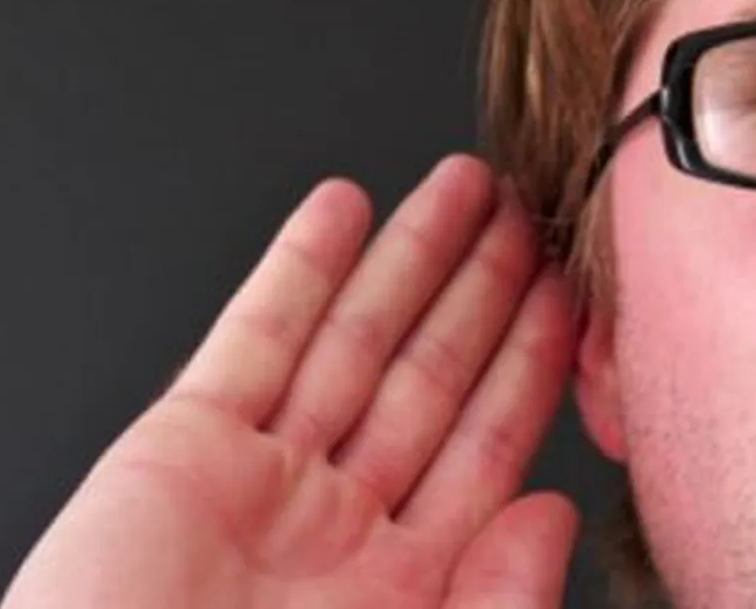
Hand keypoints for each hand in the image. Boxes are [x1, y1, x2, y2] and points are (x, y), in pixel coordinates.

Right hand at [2, 156, 580, 608]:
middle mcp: (338, 521)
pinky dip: (298, 271)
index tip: (573, 299)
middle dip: (482, 292)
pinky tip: (339, 211)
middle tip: (531, 213)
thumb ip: (497, 604)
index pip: (488, 446)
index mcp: (402, 585)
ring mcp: (262, 478)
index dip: (532, 367)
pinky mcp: (182, 448)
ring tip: (463, 188)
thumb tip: (553, 514)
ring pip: (354, 341)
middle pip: (430, 376)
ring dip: (407, 260)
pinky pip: (253, 340)